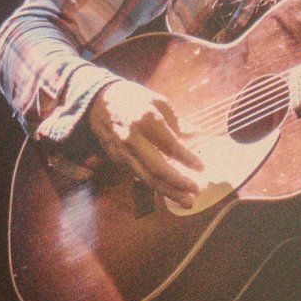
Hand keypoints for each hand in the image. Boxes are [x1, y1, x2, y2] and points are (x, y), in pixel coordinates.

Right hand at [87, 80, 203, 203]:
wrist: (98, 103)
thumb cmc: (133, 98)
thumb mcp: (158, 102)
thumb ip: (178, 123)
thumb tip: (198, 137)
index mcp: (146, 120)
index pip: (170, 146)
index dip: (187, 159)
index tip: (202, 168)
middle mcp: (132, 139)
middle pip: (157, 169)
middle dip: (178, 183)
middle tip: (196, 191)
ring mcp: (123, 152)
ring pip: (147, 179)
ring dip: (168, 192)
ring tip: (187, 201)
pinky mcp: (117, 161)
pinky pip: (139, 177)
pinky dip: (155, 186)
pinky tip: (169, 191)